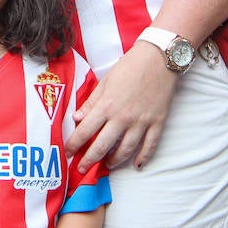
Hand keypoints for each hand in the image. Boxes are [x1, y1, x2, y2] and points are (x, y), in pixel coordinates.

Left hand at [67, 45, 177, 171]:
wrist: (159, 58)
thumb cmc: (130, 66)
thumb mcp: (106, 81)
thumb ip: (91, 102)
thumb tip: (77, 119)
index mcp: (106, 106)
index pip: (85, 131)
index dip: (74, 144)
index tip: (68, 153)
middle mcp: (122, 118)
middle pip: (102, 146)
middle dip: (89, 160)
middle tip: (81, 169)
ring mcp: (141, 122)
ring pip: (125, 150)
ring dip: (114, 161)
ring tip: (106, 165)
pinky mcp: (157, 123)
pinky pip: (150, 146)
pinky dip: (143, 158)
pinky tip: (137, 164)